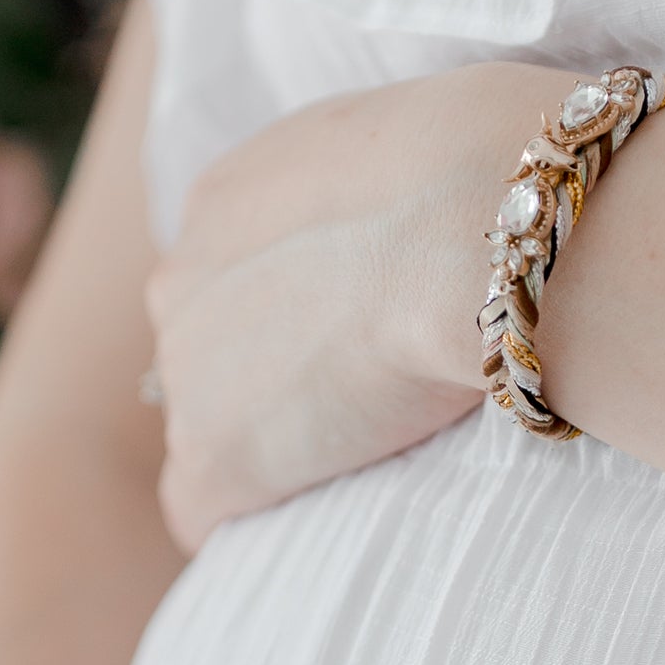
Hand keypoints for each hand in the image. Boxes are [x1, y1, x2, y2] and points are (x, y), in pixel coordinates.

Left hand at [144, 63, 548, 547]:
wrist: (478, 232)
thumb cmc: (483, 180)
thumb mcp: (407, 146)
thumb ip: (372, 189)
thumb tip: (415, 223)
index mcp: (222, 204)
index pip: (233, 276)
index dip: (299, 313)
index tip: (360, 331)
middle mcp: (181, 283)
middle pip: (209, 354)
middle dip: (274, 378)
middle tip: (368, 390)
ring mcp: (187, 376)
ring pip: (209, 430)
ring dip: (274, 444)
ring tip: (366, 444)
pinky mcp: (213, 460)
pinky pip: (204, 512)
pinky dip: (251, 517)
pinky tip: (321, 505)